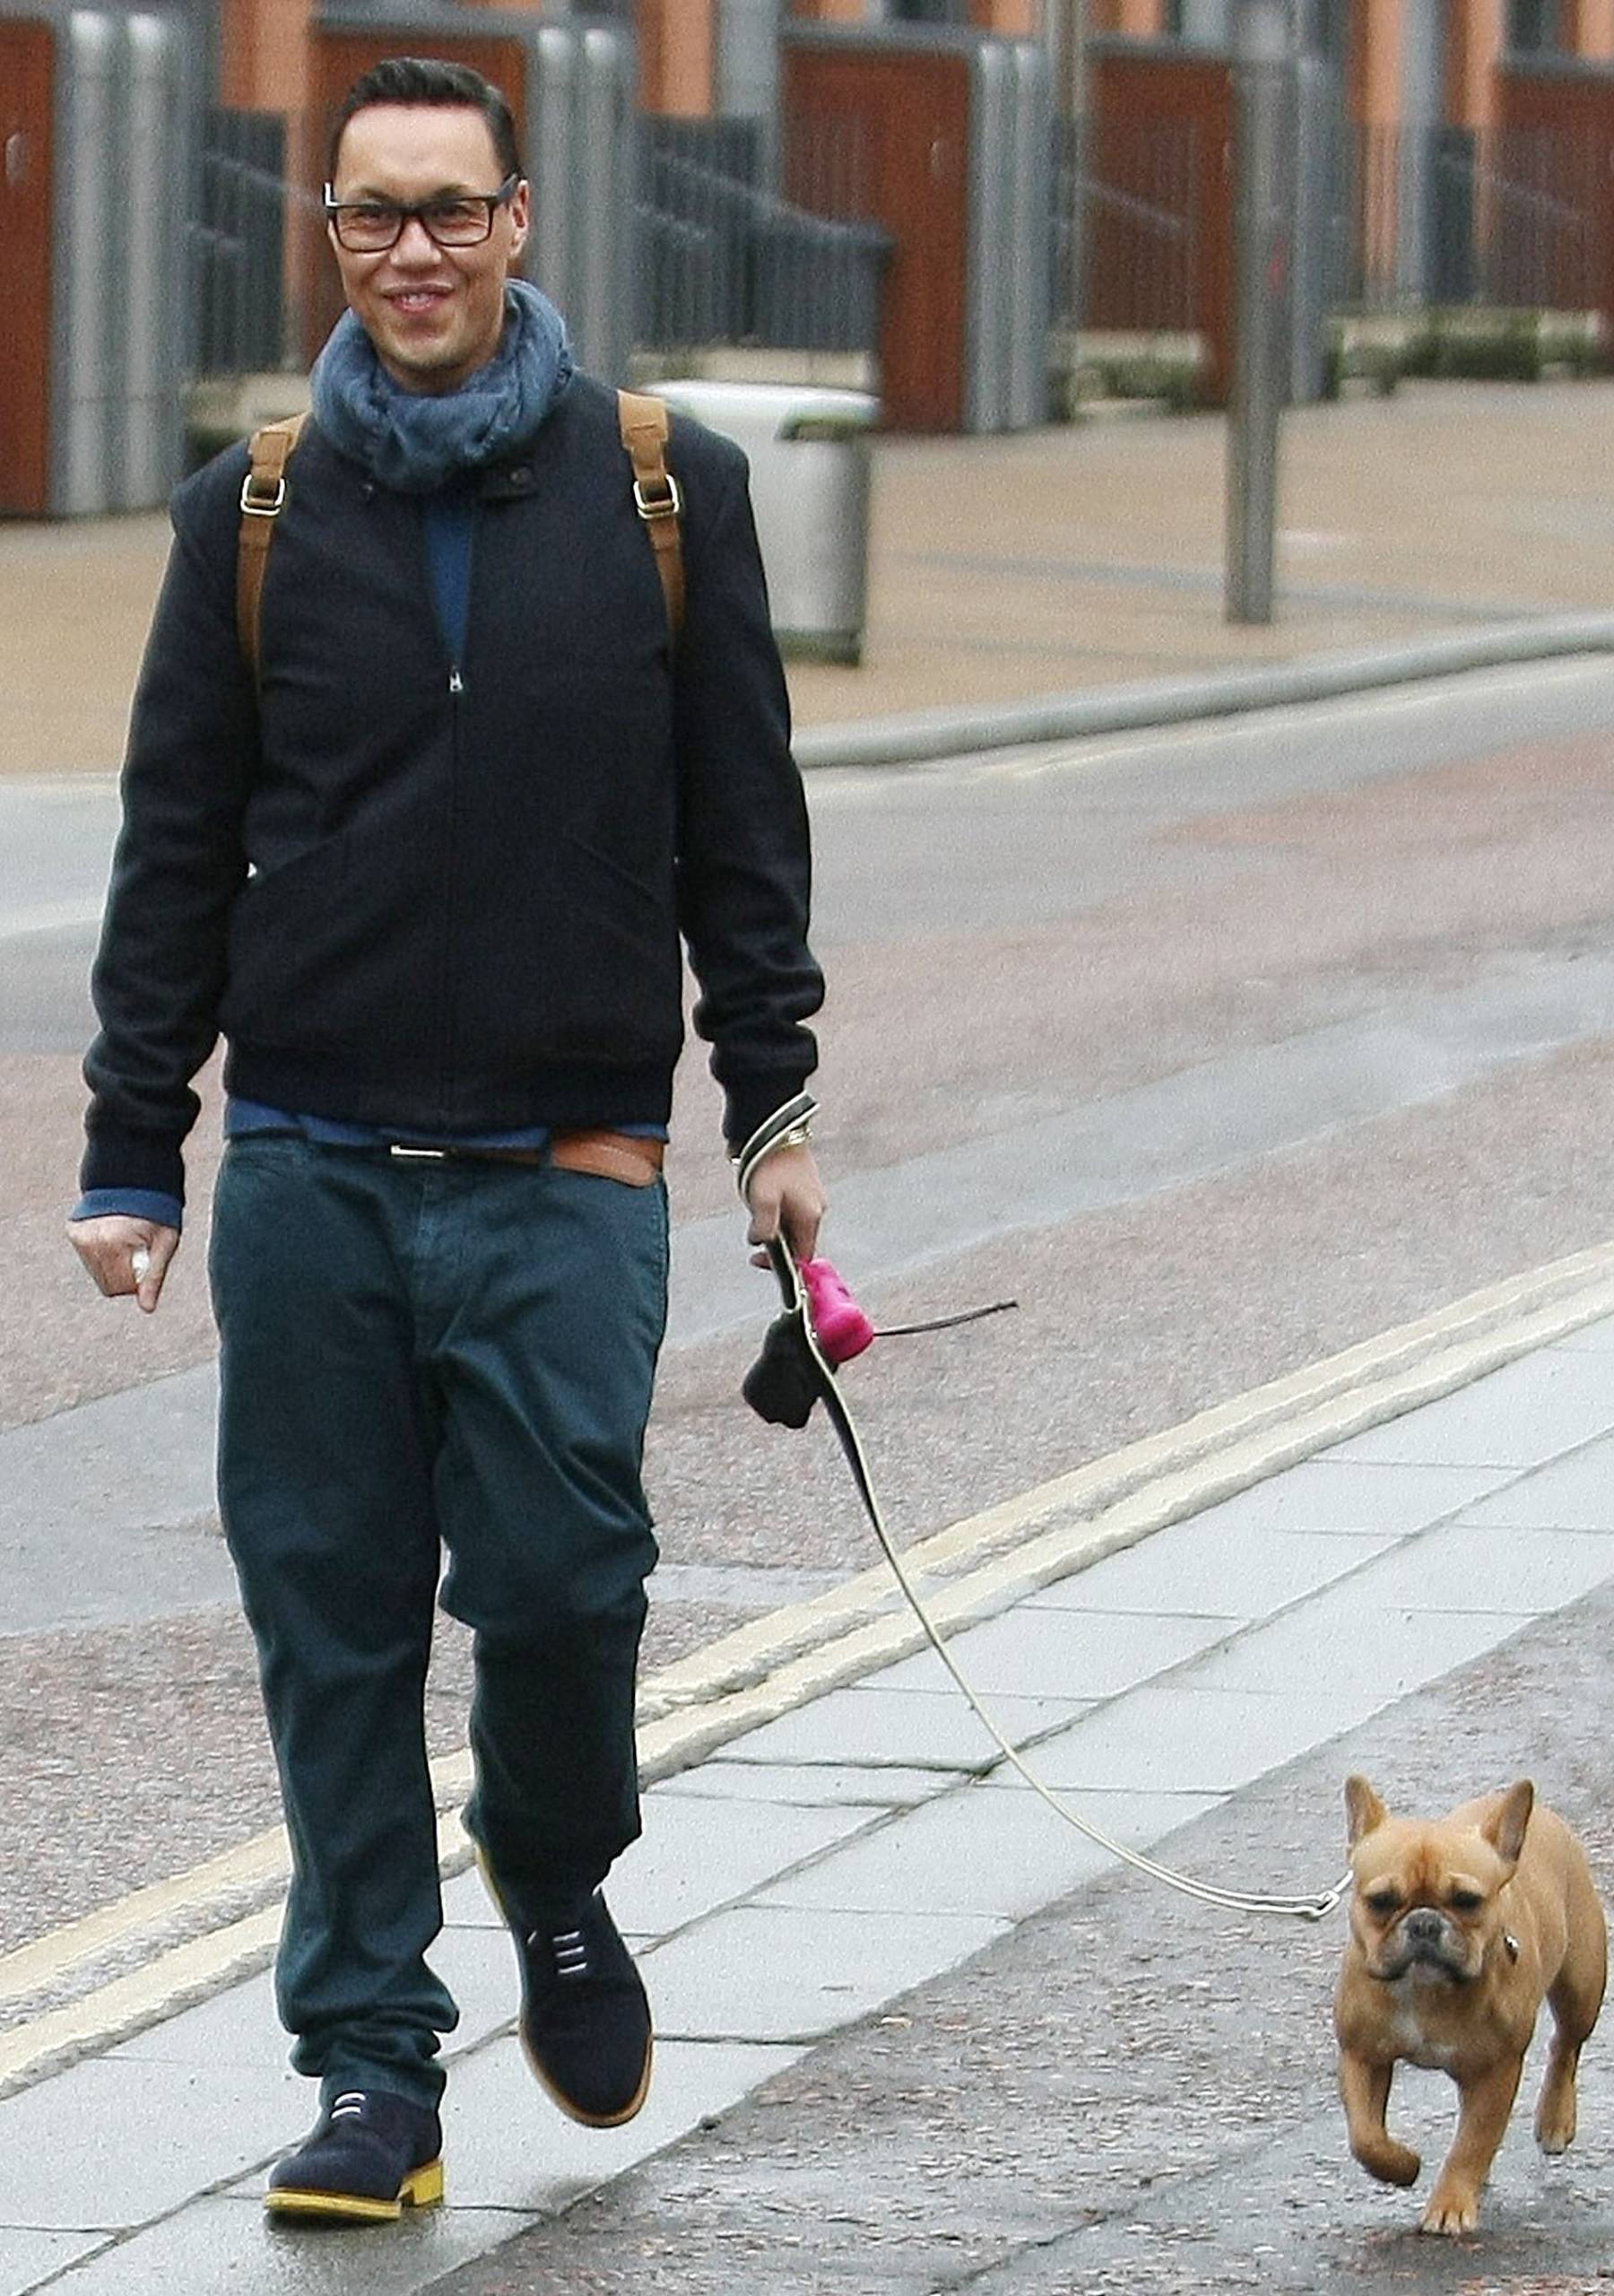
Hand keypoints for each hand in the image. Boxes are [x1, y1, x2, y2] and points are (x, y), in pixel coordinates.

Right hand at [68, 1215, 180, 1314]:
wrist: (136, 1181)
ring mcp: (80, 1236)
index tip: (147, 1260)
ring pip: (97, 1274)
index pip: (121, 1287)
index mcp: (115, 1243)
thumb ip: (155, 1277)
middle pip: (107, 1285)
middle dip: (125, 1276)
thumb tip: (147, 1309)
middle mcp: (92, 1240)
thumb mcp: (165, 1243)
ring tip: (126, 1244)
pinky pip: (88, 1259)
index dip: (138, 1280)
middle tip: (138, 1252)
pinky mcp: (74, 1232)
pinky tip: (113, 1238)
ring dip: (113, 1267)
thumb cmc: (158, 1213)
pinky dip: (101, 1254)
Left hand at [745, 1143, 824, 1267]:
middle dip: (774, 1241)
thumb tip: (759, 1242)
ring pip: (789, 1224)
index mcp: (810, 1216)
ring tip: (755, 1205)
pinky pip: (787, 1208)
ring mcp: (808, 1196)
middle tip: (753, 1231)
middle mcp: (814, 1208)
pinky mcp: (800, 1185)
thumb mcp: (763, 1200)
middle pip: (796, 1241)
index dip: (783, 1265)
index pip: (803, 1256)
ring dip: (771, 1224)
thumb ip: (764, 1228)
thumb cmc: (771, 1163)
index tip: (757, 1258)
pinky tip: (760, 1195)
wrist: (774, 1127)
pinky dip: (773, 1210)